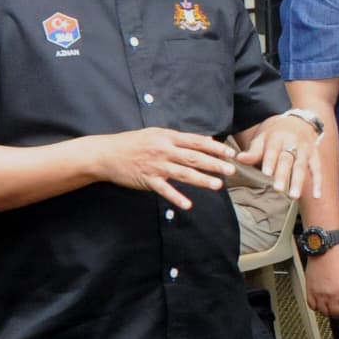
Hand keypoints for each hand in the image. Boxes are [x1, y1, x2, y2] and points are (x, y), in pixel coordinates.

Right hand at [84, 127, 234, 209]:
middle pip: (193, 158)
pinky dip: (176, 197)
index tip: (230, 154)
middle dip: (214, 164)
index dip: (214, 148)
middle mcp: (164, 150)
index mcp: (168, 137)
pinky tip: (188, 204)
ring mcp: (156, 165)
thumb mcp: (156, 133)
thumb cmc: (132, 143)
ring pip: (183, 173)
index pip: (196, 142)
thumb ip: (179, 137)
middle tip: (231, 170)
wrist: (107, 153)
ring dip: (201, 180)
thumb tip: (204, 138)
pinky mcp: (147, 179)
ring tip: (217, 185)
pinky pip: (164, 190)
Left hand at [233, 113, 322, 199]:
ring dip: (299, 181)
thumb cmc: (276, 132)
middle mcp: (292, 142)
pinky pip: (317, 169)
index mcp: (276, 137)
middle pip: (287, 160)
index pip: (273, 150)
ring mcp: (305, 149)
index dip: (270, 161)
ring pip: (302, 166)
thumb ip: (253, 150)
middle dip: (283, 175)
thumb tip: (239, 159)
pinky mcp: (315, 155)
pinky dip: (318, 182)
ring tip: (295, 196)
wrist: (300, 120)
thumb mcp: (263, 136)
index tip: (266, 173)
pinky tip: (316, 195)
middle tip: (278, 189)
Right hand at [304, 241, 338, 318]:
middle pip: (337, 314)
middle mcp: (332, 295)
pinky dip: (317, 307)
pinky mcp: (310, 290)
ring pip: (324, 312)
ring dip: (330, 312)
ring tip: (333, 306)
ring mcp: (320, 294)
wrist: (326, 248)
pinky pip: (312, 306)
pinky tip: (322, 303)